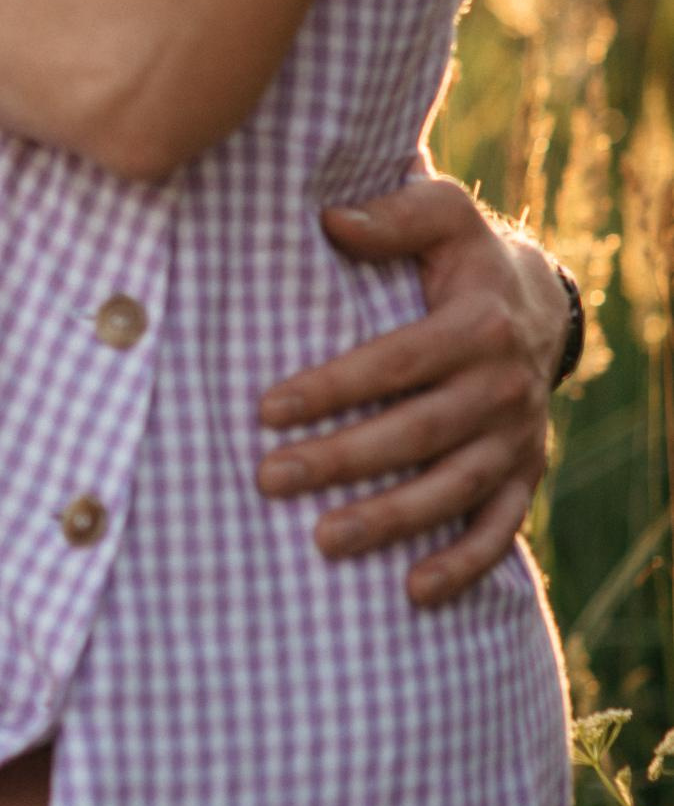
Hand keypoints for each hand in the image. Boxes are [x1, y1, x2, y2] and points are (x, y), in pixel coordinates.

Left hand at [256, 171, 568, 606]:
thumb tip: (331, 219)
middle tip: (270, 479)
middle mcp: (503, 386)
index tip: (267, 409)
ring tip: (323, 541)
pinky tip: (413, 591)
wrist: (538, 305)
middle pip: (417, 432)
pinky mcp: (526, 474)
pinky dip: (463, 564)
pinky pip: (500, 528)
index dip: (333, 387)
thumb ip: (393, 215)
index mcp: (478, 325)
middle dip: (343, 460)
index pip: (396, 363)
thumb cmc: (464, 257)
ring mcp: (517, 437)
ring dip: (390, 519)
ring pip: (453, 489)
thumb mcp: (443, 214)